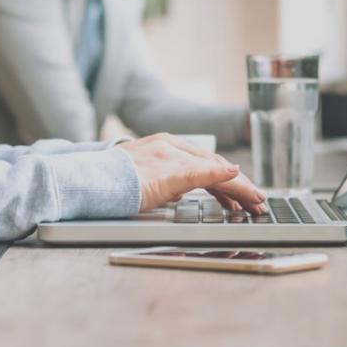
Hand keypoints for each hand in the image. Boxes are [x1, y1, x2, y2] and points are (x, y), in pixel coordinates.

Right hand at [115, 134, 265, 213]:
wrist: (90, 180)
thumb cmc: (111, 181)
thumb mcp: (144, 176)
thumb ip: (166, 178)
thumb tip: (183, 191)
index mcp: (165, 144)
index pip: (204, 161)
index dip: (226, 177)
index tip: (241, 192)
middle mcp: (171, 146)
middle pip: (214, 164)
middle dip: (239, 184)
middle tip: (256, 200)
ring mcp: (170, 156)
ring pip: (215, 170)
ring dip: (239, 187)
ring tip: (255, 201)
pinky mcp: (168, 171)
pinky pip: (203, 174)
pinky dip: (224, 178)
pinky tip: (239, 180)